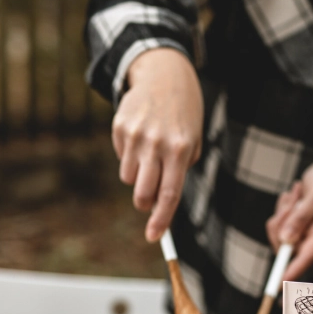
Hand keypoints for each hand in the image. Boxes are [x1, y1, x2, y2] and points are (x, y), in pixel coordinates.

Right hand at [112, 48, 202, 241]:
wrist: (165, 76)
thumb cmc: (184, 117)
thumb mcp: (192, 142)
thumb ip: (179, 171)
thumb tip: (161, 203)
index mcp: (179, 151)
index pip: (169, 195)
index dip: (161, 220)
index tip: (153, 237)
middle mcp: (156, 144)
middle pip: (143, 193)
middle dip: (145, 205)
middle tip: (148, 203)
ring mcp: (135, 135)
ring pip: (129, 178)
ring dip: (139, 176)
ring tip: (151, 156)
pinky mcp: (119, 126)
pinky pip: (121, 157)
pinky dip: (130, 156)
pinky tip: (141, 138)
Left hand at [266, 142, 312, 279]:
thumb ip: (302, 216)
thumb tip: (286, 239)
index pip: (306, 257)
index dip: (293, 271)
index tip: (281, 283)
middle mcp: (312, 237)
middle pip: (284, 244)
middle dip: (282, 221)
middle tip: (293, 199)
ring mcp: (303, 231)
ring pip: (278, 231)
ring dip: (283, 210)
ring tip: (298, 193)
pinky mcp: (295, 224)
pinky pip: (278, 220)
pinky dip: (283, 206)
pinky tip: (297, 194)